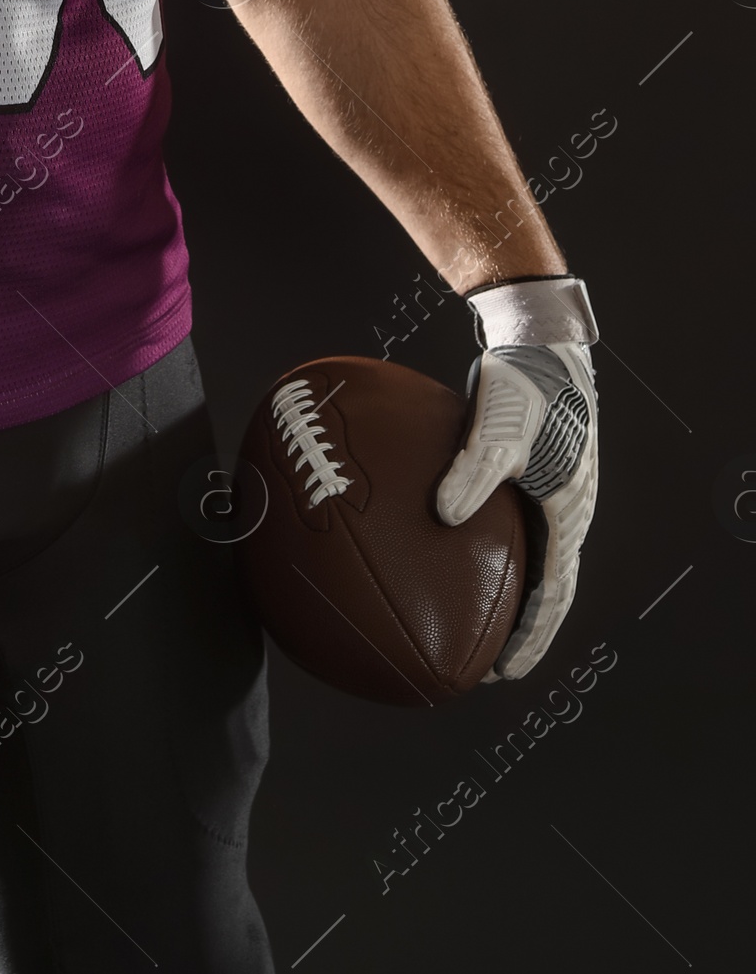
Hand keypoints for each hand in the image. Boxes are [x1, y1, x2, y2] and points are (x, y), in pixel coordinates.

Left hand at [436, 274, 598, 681]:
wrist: (538, 340)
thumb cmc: (526, 385)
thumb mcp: (499, 431)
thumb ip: (472, 473)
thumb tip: (443, 516)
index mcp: (567, 514)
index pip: (554, 595)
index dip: (530, 638)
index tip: (504, 671)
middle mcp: (562, 512)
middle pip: (545, 587)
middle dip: (519, 629)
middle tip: (483, 662)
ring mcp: (547, 494)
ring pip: (529, 558)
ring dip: (507, 592)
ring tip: (470, 617)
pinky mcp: (526, 474)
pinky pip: (508, 525)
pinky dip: (487, 546)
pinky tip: (448, 547)